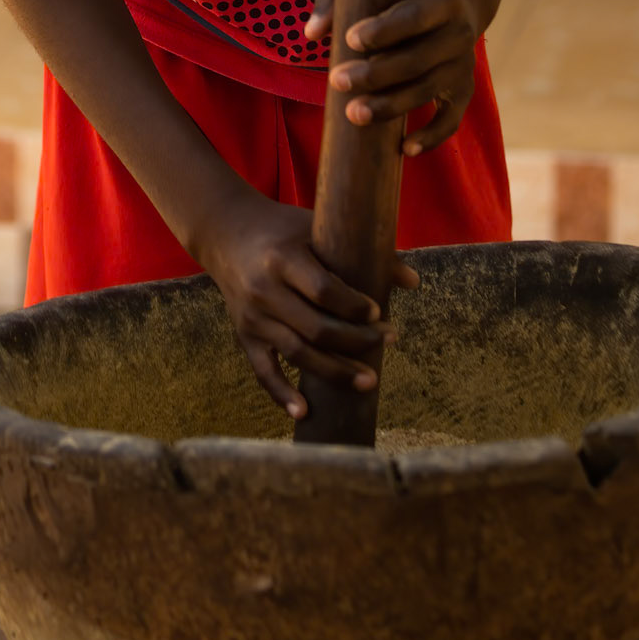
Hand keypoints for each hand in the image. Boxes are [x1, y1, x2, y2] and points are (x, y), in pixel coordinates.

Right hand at [194, 187, 417, 419]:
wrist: (225, 233)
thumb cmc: (280, 229)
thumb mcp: (315, 227)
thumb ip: (362, 250)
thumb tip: (413, 281)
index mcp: (283, 259)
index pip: (323, 290)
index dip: (353, 306)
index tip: (378, 312)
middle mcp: (264, 290)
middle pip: (315, 328)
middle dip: (356, 341)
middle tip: (389, 341)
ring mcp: (252, 317)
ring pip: (297, 353)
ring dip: (335, 372)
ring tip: (369, 381)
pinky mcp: (244, 335)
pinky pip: (263, 372)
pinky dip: (282, 395)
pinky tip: (305, 412)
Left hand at [304, 0, 483, 156]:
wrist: (457, 6)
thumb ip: (338, 1)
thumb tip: (311, 34)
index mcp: (443, 1)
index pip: (414, 16)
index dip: (384, 30)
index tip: (350, 39)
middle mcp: (459, 33)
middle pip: (417, 60)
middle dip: (376, 74)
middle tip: (336, 81)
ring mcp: (463, 65)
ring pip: (427, 90)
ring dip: (390, 106)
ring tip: (354, 114)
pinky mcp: (463, 91)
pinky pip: (451, 119)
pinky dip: (432, 136)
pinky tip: (405, 148)